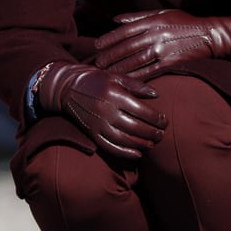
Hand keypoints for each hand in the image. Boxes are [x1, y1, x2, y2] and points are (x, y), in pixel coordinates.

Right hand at [37, 63, 166, 159]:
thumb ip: (137, 86)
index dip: (156, 118)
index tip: (164, 121)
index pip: (141, 111)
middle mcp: (106, 111)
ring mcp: (97, 124)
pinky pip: (109, 147)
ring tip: (153, 144)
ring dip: (141, 144)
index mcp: (115, 95)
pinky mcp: (90, 133)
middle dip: (151, 133)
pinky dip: (124, 153)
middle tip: (162, 134)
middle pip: (134, 127)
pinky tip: (137, 154)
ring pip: (123, 139)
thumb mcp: (116, 76)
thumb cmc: (96, 79)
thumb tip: (157, 95)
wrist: (66, 87)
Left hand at [95, 10, 230, 78]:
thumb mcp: (162, 12)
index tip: (97, 45)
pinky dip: (135, 77)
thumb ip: (138, 16)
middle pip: (126, 47)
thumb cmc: (185, 22)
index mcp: (153, 21)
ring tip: (106, 73)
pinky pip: (148, 71)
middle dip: (109, 56)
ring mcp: (162, 50)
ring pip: (135, 61)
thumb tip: (115, 19)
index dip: (109, 38)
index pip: (125, 30)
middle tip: (96, 63)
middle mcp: (155, 35)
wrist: (209, 35)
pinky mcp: (170, 63)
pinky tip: (125, 81)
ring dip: (118, 68)